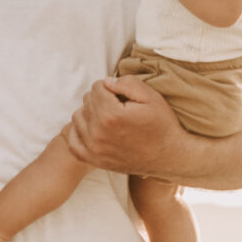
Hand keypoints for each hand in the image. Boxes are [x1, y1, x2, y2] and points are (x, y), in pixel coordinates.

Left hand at [64, 76, 184, 176]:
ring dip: (91, 113)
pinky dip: (80, 132)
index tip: (123, 95)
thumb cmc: (162, 125)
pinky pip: (73, 140)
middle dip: (101, 98)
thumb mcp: (151, 97)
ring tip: (109, 117)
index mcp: (111, 115)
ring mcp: (94, 148)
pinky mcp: (93, 159)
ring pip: (78, 117)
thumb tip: (106, 82)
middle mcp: (98, 132)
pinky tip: (95, 129)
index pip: (97, 87)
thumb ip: (126, 83)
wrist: (169, 156)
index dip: (111, 87)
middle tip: (119, 106)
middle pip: (87, 101)